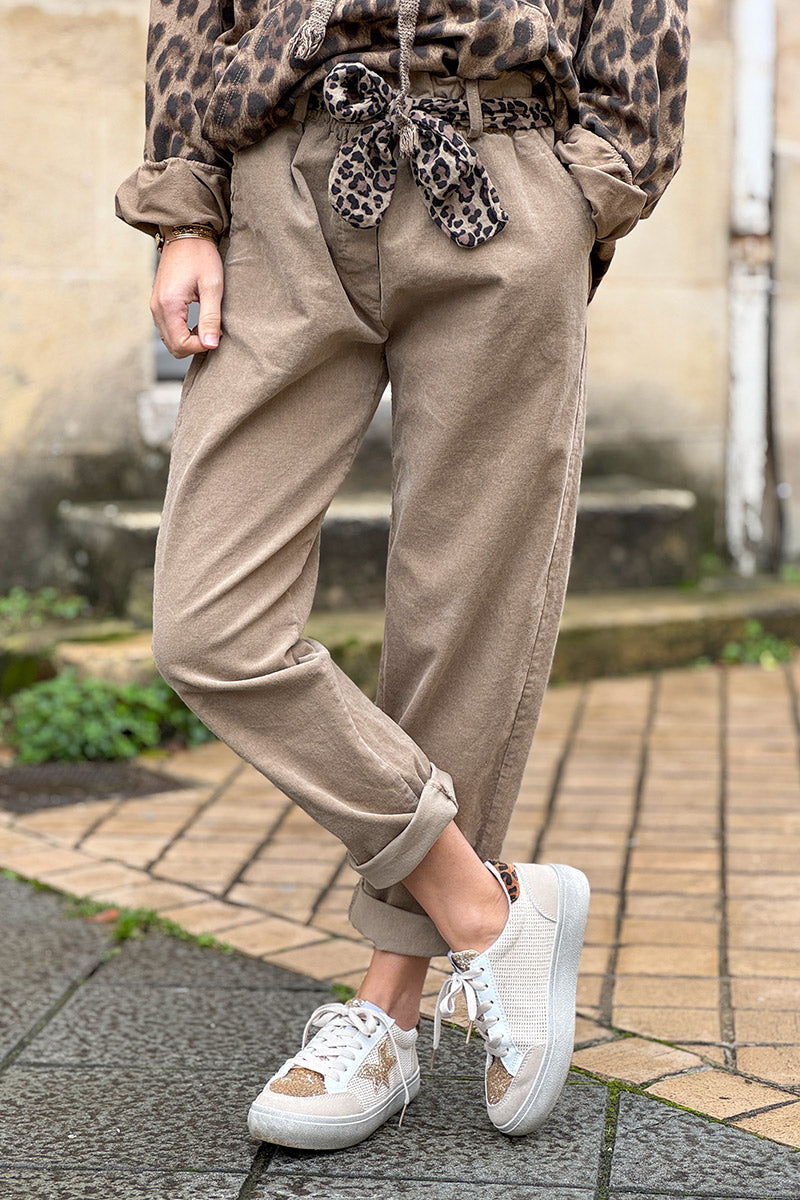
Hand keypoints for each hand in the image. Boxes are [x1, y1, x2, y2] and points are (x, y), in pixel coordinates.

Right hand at [150, 237, 223, 357]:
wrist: (186, 234)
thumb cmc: (201, 256)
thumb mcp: (212, 287)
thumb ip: (211, 318)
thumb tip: (210, 345)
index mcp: (169, 305)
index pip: (181, 345)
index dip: (200, 346)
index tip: (216, 335)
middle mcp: (157, 308)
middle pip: (173, 347)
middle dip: (194, 346)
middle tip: (213, 331)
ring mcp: (155, 306)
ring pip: (170, 340)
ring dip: (189, 340)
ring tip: (206, 324)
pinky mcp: (158, 304)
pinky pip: (168, 329)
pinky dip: (182, 332)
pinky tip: (197, 321)